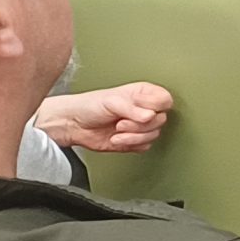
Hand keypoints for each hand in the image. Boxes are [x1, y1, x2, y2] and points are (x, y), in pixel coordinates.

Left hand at [34, 82, 173, 153]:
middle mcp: (145, 109)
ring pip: (154, 135)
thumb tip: (151, 115)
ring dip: (133, 137)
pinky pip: (145, 146)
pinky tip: (118, 139)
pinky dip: (131, 145)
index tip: (139, 111)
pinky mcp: (134, 141)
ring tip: (117, 131)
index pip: (165, 101)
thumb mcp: (112, 101)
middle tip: (122, 122)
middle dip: (140, 125)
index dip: (155, 108)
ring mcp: (140, 126)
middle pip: (161, 120)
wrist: (74, 125)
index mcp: (144, 94)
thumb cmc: (89, 106)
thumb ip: (133, 108)